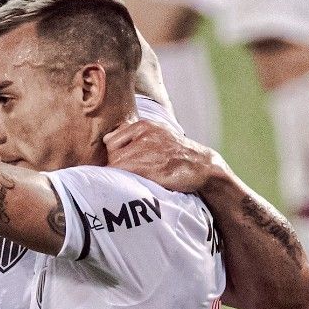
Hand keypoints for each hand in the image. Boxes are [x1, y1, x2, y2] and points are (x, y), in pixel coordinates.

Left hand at [105, 118, 223, 193]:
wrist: (202, 165)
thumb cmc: (175, 152)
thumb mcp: (156, 133)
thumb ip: (132, 134)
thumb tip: (106, 139)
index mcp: (143, 126)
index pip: (110, 141)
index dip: (114, 154)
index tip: (126, 161)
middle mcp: (144, 136)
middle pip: (112, 156)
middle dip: (117, 166)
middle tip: (133, 173)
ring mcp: (148, 152)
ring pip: (117, 167)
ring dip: (122, 176)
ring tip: (138, 178)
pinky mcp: (151, 169)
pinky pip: (125, 176)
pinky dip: (126, 182)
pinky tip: (139, 182)